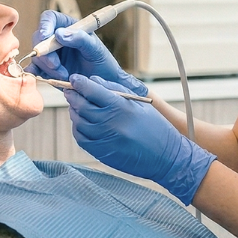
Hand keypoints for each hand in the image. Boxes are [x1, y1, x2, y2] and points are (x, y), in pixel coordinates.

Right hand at [29, 10, 146, 93]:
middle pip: (39, 38)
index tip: (46, 36)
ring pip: (37, 56)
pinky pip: (36, 69)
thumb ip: (80, 39)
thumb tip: (59, 34)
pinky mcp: (47, 69)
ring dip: (48, 67)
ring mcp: (51, 54)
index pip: (50, 18)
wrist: (103, 83)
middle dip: (45, 53)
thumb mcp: (96, 49)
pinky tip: (53, 79)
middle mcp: (57, 38)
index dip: (44, 25)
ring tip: (65, 75)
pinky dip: (40, 74)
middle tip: (56, 65)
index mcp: (69, 27)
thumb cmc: (102, 63)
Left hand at [64, 74, 214, 203]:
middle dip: (73, 95)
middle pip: (81, 105)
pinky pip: (82, 138)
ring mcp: (105, 140)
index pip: (92, 90)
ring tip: (76, 106)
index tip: (74, 79)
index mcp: (121, 107)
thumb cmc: (156, 127)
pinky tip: (82, 123)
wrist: (167, 157)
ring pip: (79, 122)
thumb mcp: (140, 103)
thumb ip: (115, 90)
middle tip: (71, 91)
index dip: (80, 83)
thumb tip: (93, 81)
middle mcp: (111, 123)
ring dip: (74, 112)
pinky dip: (78, 128)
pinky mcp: (102, 153)